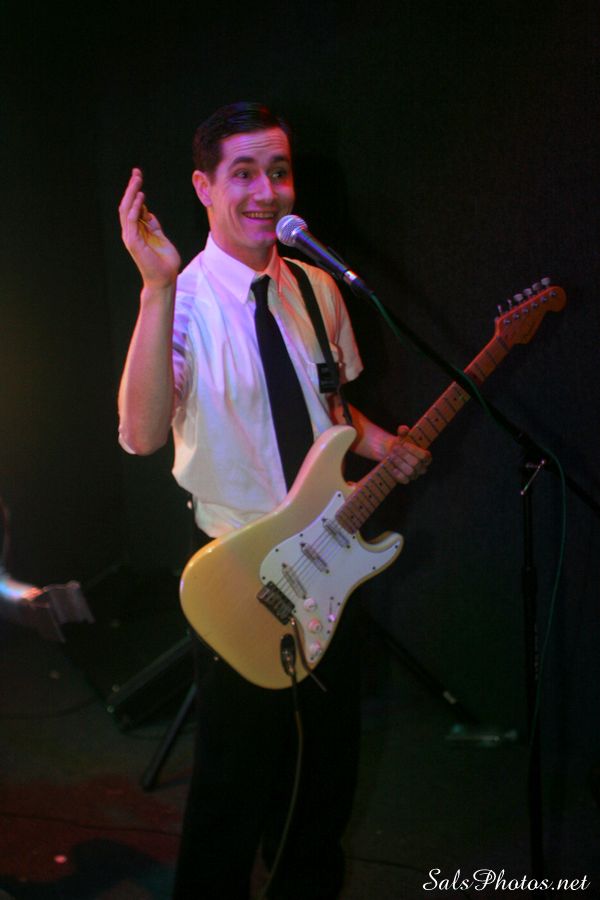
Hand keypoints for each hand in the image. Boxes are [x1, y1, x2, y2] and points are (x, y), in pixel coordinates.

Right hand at [118, 168, 180, 287]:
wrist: (165, 278)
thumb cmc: (164, 261)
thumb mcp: (160, 237)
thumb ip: (153, 225)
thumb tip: (148, 213)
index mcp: (137, 230)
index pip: (132, 206)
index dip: (134, 190)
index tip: (138, 175)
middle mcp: (131, 231)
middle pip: (127, 205)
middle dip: (131, 187)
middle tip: (136, 172)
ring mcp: (130, 236)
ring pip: (126, 210)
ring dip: (131, 194)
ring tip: (137, 180)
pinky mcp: (133, 242)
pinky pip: (131, 221)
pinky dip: (135, 208)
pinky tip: (141, 198)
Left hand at [386, 425, 430, 483]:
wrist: (391, 451)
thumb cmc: (400, 443)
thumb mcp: (401, 435)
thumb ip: (403, 430)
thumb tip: (404, 430)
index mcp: (426, 456)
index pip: (425, 456)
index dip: (414, 450)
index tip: (404, 443)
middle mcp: (422, 467)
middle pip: (416, 464)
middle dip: (404, 455)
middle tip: (394, 448)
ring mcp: (415, 475)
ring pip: (410, 472)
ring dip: (399, 462)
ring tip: (391, 455)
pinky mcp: (406, 480)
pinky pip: (404, 480)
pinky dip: (397, 474)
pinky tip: (392, 467)